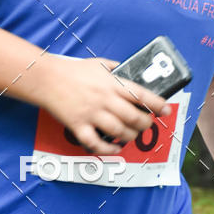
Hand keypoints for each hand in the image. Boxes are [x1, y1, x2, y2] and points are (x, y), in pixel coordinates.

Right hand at [38, 55, 170, 155]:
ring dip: (130, 137)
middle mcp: (105, 100)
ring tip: (131, 135)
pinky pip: (96, 143)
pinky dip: (108, 149)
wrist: (47, 78)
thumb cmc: (73, 70)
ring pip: (119, 131)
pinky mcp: (78, 125)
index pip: (142, 95)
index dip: (158, 104)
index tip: (166, 109)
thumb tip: (129, 72)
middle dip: (145, 124)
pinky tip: (115, 148)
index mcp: (112, 84)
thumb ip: (116, 69)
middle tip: (146, 124)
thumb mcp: (99, 63)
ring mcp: (92, 114)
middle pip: (134, 117)